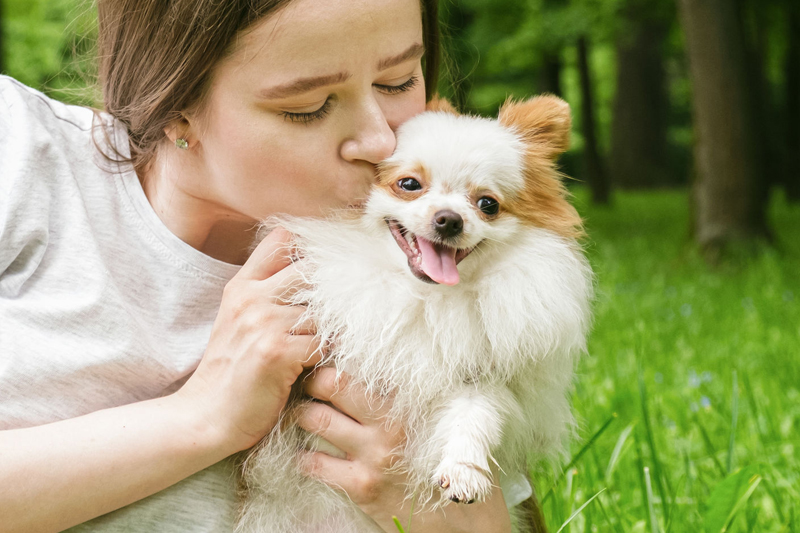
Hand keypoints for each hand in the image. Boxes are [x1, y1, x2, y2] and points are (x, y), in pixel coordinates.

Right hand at [175, 228, 321, 452]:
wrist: (206, 417)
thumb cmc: (230, 371)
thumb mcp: (237, 321)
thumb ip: (265, 292)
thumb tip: (312, 271)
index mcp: (242, 287)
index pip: (281, 241)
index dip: (309, 250)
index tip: (326, 270)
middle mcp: (252, 298)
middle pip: (311, 270)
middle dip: (331, 291)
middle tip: (341, 312)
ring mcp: (264, 323)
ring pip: (323, 312)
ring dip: (329, 332)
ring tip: (322, 349)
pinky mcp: (277, 352)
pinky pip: (322, 343)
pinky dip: (324, 357)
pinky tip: (314, 368)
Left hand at [297, 368, 511, 532]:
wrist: (466, 525)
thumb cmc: (461, 468)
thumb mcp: (459, 420)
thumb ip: (433, 394)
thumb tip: (413, 364)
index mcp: (411, 403)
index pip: (362, 367)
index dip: (338, 358)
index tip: (329, 358)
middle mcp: (390, 425)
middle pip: (331, 384)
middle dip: (313, 380)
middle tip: (308, 383)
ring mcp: (373, 457)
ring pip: (315, 420)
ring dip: (302, 415)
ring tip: (302, 413)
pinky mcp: (361, 488)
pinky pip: (314, 464)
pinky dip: (304, 457)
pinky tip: (308, 454)